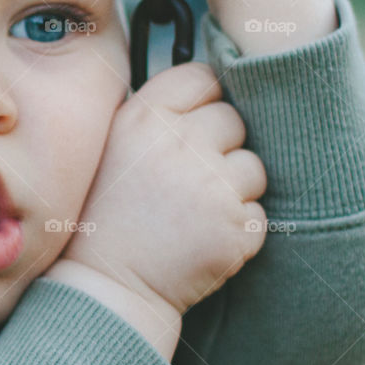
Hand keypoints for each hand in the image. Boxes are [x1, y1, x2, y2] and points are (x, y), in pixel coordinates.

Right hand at [56, 60, 267, 317]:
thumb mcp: (112, 149)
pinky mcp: (236, 227)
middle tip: (189, 180)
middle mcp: (180, 145)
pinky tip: (202, 238)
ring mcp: (212, 187)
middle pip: (232, 119)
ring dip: (234, 188)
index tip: (195, 123)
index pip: (202, 77)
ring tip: (194, 213)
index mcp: (145, 119)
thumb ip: (153, 115)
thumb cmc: (106, 218)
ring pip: (253, 166)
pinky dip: (238, 227)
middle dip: (220, 147)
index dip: (204, 99)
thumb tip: (203, 90)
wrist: (107, 287)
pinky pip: (258, 212)